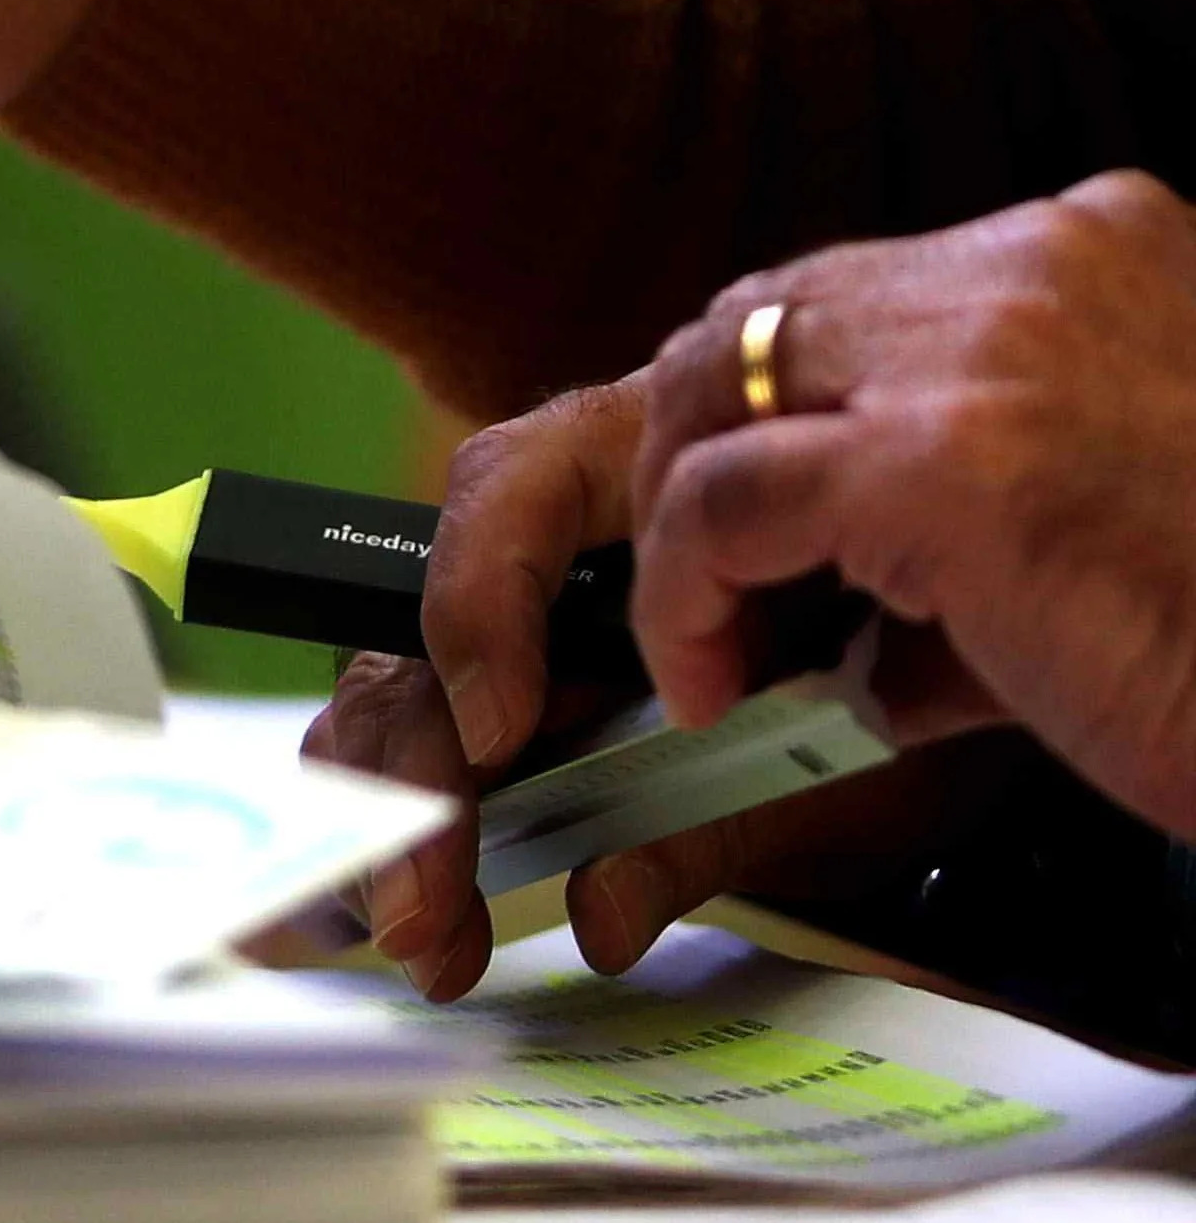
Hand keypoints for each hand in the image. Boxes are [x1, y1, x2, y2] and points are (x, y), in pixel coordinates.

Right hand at [306, 375, 1016, 996]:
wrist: (1011, 665)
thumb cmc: (937, 670)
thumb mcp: (856, 751)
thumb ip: (717, 817)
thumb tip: (599, 915)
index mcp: (647, 469)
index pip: (508, 493)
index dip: (481, 608)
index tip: (503, 736)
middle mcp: (556, 538)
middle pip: (417, 616)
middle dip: (404, 767)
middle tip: (420, 903)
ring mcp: (524, 619)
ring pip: (399, 685)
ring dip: (390, 816)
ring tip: (420, 934)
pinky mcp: (521, 694)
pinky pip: (432, 744)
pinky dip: (409, 829)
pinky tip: (419, 921)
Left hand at [625, 174, 1195, 835]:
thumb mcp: (1107, 506)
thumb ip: (969, 506)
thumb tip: (838, 613)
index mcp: (1104, 248)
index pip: (863, 287)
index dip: (774, 395)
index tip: (738, 493)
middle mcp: (1041, 265)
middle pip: (770, 313)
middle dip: (699, 441)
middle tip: (699, 566)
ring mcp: (985, 353)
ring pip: (723, 389)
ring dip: (684, 523)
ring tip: (706, 638)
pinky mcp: (935, 463)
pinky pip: (723, 505)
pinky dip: (683, 592)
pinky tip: (711, 675)